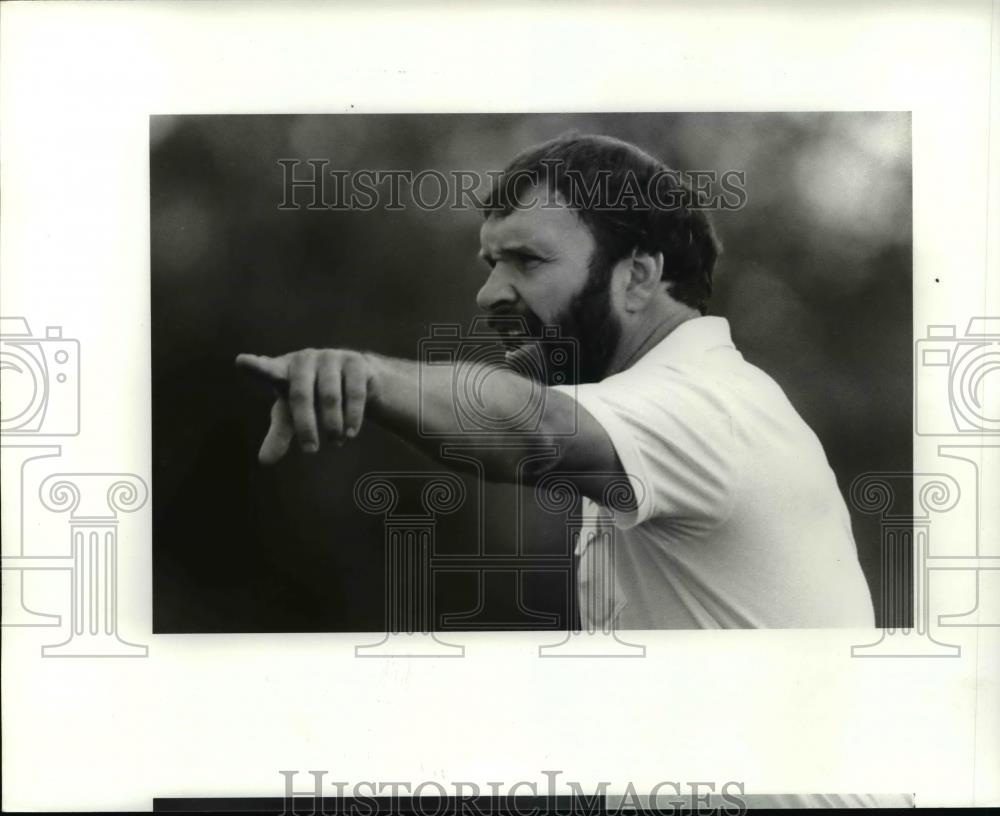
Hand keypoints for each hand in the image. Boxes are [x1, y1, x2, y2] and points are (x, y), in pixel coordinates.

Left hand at [235, 348, 377, 463]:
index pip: (267, 370)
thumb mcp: (295, 416)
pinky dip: (352, 417)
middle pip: (300, 395)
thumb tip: (264, 461)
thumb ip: (279, 434)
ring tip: (335, 442)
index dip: (256, 366)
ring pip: (329, 396)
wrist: (359, 380)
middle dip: (305, 426)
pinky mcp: (355, 362)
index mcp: (283, 370)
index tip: (242, 361)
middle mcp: (305, 359)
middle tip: (310, 451)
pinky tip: (350, 433)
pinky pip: (353, 393)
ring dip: (332, 424)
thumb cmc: (316, 397)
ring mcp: (331, 357)